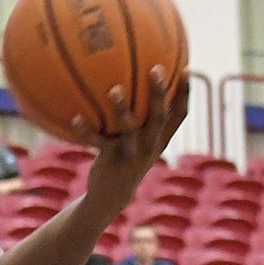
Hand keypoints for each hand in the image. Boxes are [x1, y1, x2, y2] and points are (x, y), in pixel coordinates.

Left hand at [77, 66, 188, 206]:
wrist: (111, 195)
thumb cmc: (123, 158)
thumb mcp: (136, 140)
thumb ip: (139, 117)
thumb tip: (128, 81)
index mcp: (160, 139)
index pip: (179, 114)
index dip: (185, 93)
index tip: (188, 69)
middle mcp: (150, 145)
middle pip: (159, 116)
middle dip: (159, 93)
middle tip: (156, 69)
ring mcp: (132, 153)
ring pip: (130, 129)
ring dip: (122, 109)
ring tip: (114, 90)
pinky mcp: (112, 161)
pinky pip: (98, 142)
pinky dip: (86, 130)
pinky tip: (75, 117)